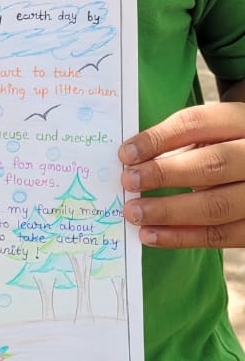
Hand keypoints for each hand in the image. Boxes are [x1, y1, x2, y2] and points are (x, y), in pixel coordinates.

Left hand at [120, 102, 244, 248]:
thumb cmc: (223, 145)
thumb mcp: (210, 131)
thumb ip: (179, 141)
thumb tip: (132, 160)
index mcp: (239, 122)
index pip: (197, 125)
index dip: (159, 138)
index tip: (126, 153)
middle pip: (212, 164)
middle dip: (164, 174)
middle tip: (129, 182)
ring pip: (216, 206)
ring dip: (168, 212)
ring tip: (134, 213)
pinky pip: (219, 236)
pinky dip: (182, 237)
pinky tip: (152, 235)